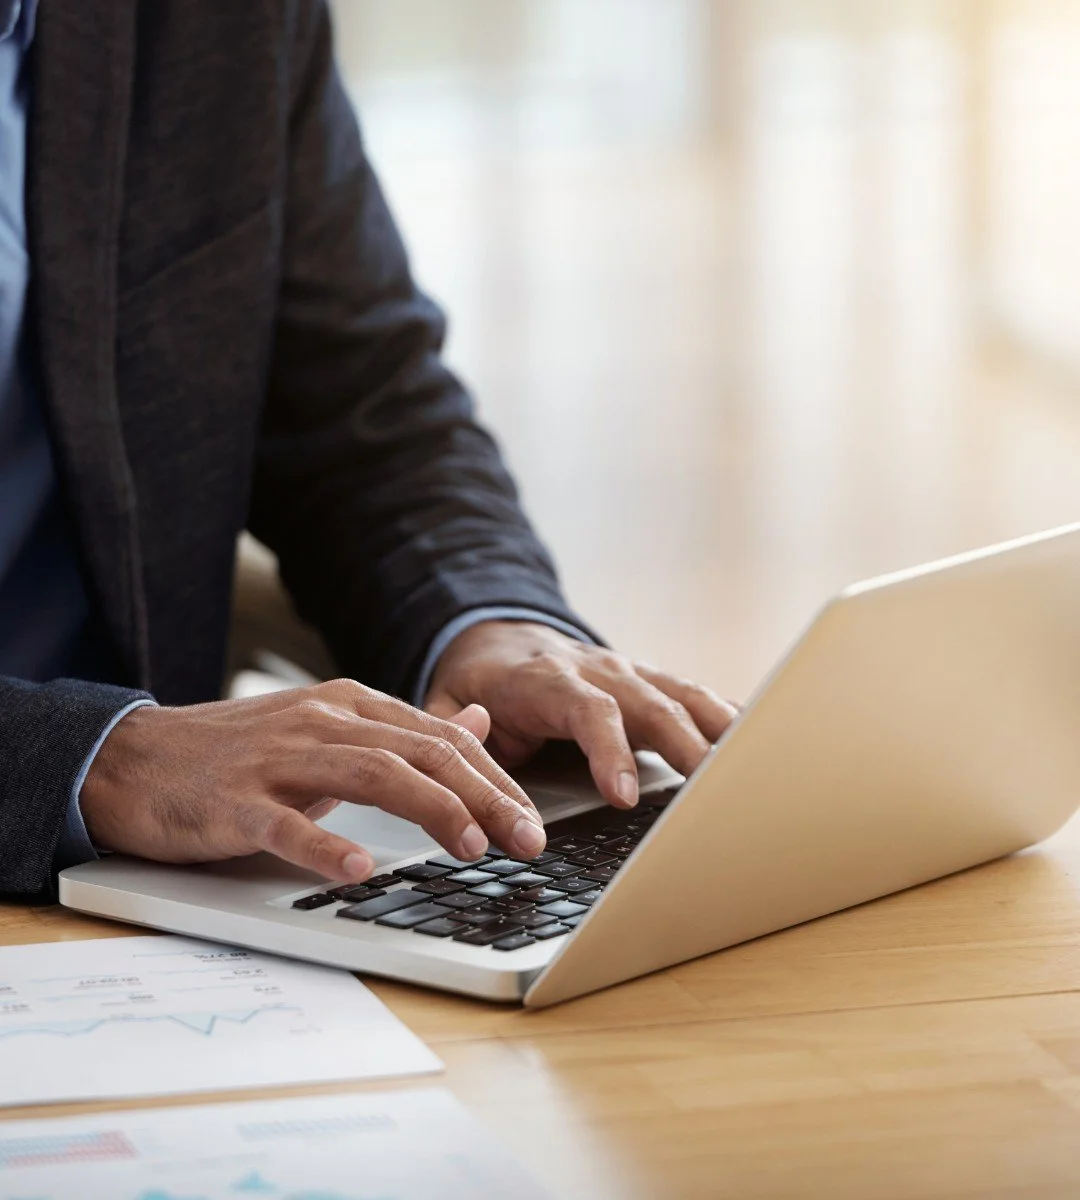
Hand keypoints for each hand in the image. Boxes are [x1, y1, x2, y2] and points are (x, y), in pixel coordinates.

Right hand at [81, 679, 546, 881]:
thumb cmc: (241, 753)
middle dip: (484, 796)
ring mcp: (278, 759)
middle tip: (526, 840)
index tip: (531, 819)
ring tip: (471, 848)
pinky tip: (358, 868)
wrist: (134, 757)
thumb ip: (405, 730)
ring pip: (370, 774)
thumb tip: (479, 722)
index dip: (494, 779)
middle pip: (420, 753)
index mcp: (349, 704)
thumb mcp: (331, 728)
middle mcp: (322, 721)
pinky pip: (286, 823)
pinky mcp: (235, 802)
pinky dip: (325, 844)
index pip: (440, 738)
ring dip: (429, 810)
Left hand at [425, 622, 738, 808]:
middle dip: (686, 747)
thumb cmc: (476, 682)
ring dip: (719, 733)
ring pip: (684, 697)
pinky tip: (761, 745)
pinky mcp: (650, 682)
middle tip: (714, 794)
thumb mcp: (443, 703)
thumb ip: (454, 726)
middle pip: (652, 705)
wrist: (499, 634)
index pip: (588, 711)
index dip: (608, 750)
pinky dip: (728, 719)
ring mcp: (630, 673)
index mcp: (547, 680)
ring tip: (753, 771)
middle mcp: (598, 671)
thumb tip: (474, 749)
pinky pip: (697, 696)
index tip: (622, 795)